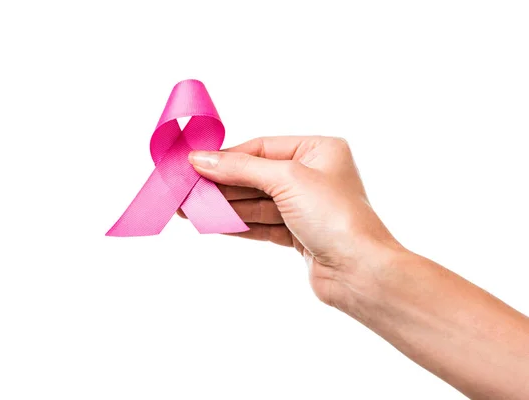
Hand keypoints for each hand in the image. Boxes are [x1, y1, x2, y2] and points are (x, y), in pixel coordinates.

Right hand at [183, 136, 402, 309]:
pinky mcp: (299, 234)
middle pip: (255, 175)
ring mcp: (305, 207)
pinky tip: (212, 223)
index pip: (261, 148)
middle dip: (221, 184)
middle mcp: (313, 176)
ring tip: (191, 208)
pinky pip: (261, 224)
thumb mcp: (286, 179)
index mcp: (319, 151)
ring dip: (224, 206)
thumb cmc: (336, 217)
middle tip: (186, 189)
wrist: (360, 273)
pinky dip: (237, 224)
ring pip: (255, 202)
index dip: (226, 157)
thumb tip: (201, 159)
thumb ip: (241, 168)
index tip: (193, 164)